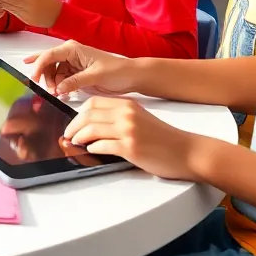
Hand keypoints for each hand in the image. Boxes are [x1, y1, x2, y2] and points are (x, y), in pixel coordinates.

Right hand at [24, 40, 138, 96]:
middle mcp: (70, 54)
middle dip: (45, 77)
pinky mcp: (76, 73)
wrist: (131, 76)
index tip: (34, 79)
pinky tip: (61, 93)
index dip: (38, 66)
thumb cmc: (117, 71)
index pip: (49, 55)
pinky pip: (61, 79)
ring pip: (53, 73)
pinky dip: (59, 86)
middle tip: (48, 90)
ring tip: (57, 93)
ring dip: (52, 83)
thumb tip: (58, 88)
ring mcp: (73, 64)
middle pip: (48, 63)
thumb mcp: (95, 76)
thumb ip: (74, 81)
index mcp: (73, 49)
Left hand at [64, 96, 205, 180]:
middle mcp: (127, 114)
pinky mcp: (130, 147)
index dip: (78, 113)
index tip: (72, 123)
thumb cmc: (165, 139)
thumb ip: (120, 118)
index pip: (93, 103)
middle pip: (88, 115)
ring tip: (75, 143)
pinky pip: (102, 145)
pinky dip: (92, 148)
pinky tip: (91, 150)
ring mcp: (128, 130)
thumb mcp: (141, 119)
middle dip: (73, 126)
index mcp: (128, 105)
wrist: (188, 151)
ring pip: (91, 129)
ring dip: (78, 137)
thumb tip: (94, 125)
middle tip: (68, 135)